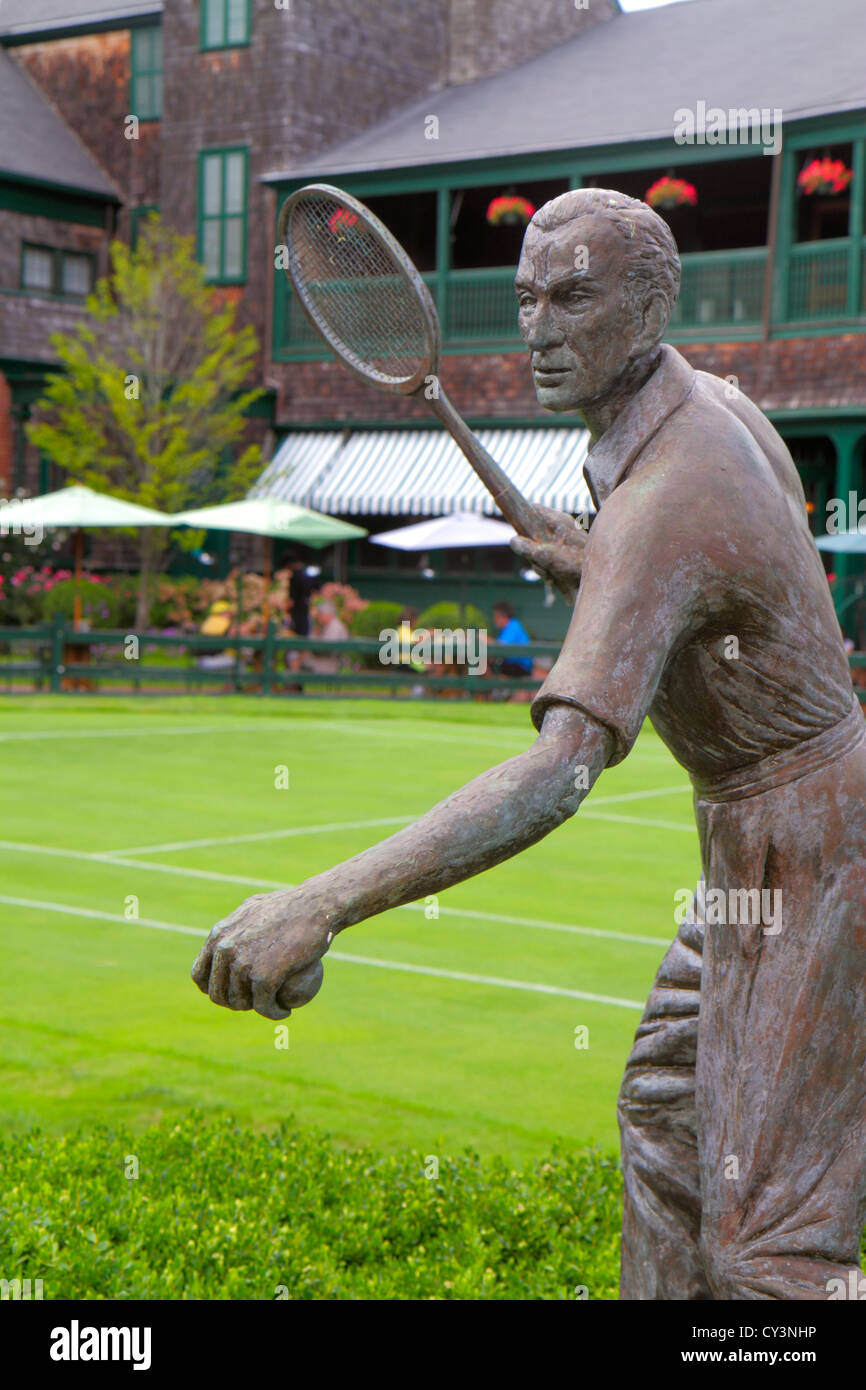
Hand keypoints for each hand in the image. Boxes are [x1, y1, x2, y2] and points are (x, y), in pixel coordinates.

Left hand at [190, 889, 331, 1020]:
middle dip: (234, 1004)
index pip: (199, 974)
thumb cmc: (290, 905)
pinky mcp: (265, 976)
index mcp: (219, 934)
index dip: (212, 989)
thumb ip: (236, 926)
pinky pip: (264, 1005)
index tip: (230, 992)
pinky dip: (274, 1013)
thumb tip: (225, 943)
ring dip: (256, 1010)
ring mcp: (243, 964)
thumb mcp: (253, 907)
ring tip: (271, 1006)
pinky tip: (284, 1011)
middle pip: (218, 994)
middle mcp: (226, 949)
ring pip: (240, 1003)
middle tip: (255, 1001)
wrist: (316, 906)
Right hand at [510, 505, 590, 604]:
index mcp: (558, 521)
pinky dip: (549, 570)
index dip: (522, 518)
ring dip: (540, 565)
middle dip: (531, 552)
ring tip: (550, 574)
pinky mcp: (567, 555)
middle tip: (538, 563)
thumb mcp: (546, 556)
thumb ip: (527, 547)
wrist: (601, 580)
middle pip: (534, 534)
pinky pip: (550, 560)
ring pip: (541, 550)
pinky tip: (556, 579)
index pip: (533, 509)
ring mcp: (565, 541)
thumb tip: (513, 540)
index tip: (516, 531)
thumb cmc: (575, 564)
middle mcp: (562, 528)